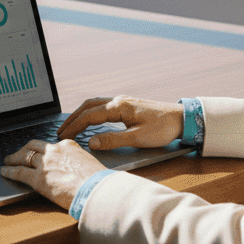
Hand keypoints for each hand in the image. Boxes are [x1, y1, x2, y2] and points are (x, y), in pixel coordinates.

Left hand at [0, 140, 105, 209]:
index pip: (50, 144)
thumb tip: (77, 172)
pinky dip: (9, 171)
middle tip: (18, 153)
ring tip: (8, 161)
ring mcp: (45, 164)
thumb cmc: (98, 182)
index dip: (41, 148)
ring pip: (24, 157)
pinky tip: (4, 172)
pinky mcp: (38, 179)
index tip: (38, 151)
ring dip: (14, 158)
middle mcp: (54, 151)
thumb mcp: (90, 165)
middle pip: (33, 146)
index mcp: (68, 146)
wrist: (97, 190)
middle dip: (24, 149)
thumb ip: (78, 164)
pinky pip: (19, 172)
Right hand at [58, 95, 183, 149]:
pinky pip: (104, 107)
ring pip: (95, 104)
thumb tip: (91, 142)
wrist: (183, 119)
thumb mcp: (137, 138)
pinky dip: (92, 113)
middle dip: (73, 118)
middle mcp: (119, 101)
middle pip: (88, 106)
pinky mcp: (128, 106)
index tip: (62, 136)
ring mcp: (124, 102)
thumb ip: (112, 140)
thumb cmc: (163, 128)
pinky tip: (91, 121)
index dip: (74, 126)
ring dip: (82, 114)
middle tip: (61, 131)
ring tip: (71, 126)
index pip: (89, 115)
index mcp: (119, 107)